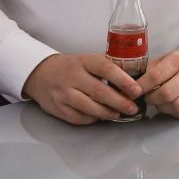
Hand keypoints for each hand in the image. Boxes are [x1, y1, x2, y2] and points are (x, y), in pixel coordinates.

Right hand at [22, 53, 142, 124]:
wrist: (41, 74)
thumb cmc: (72, 67)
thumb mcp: (88, 59)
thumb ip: (107, 65)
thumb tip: (134, 75)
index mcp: (83, 61)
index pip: (105, 68)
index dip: (122, 79)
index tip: (136, 89)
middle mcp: (72, 76)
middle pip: (98, 91)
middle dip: (119, 101)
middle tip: (132, 107)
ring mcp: (62, 93)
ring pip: (88, 106)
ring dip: (106, 112)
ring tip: (119, 114)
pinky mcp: (57, 108)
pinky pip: (77, 117)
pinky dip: (91, 119)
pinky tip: (100, 117)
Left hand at [137, 50, 178, 118]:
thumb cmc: (175, 65)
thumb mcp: (161, 60)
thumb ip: (147, 70)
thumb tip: (129, 83)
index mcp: (178, 59)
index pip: (155, 76)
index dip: (141, 86)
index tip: (133, 92)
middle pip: (166, 93)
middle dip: (151, 98)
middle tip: (147, 97)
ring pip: (176, 105)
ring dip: (162, 106)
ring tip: (159, 101)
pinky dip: (173, 111)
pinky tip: (170, 104)